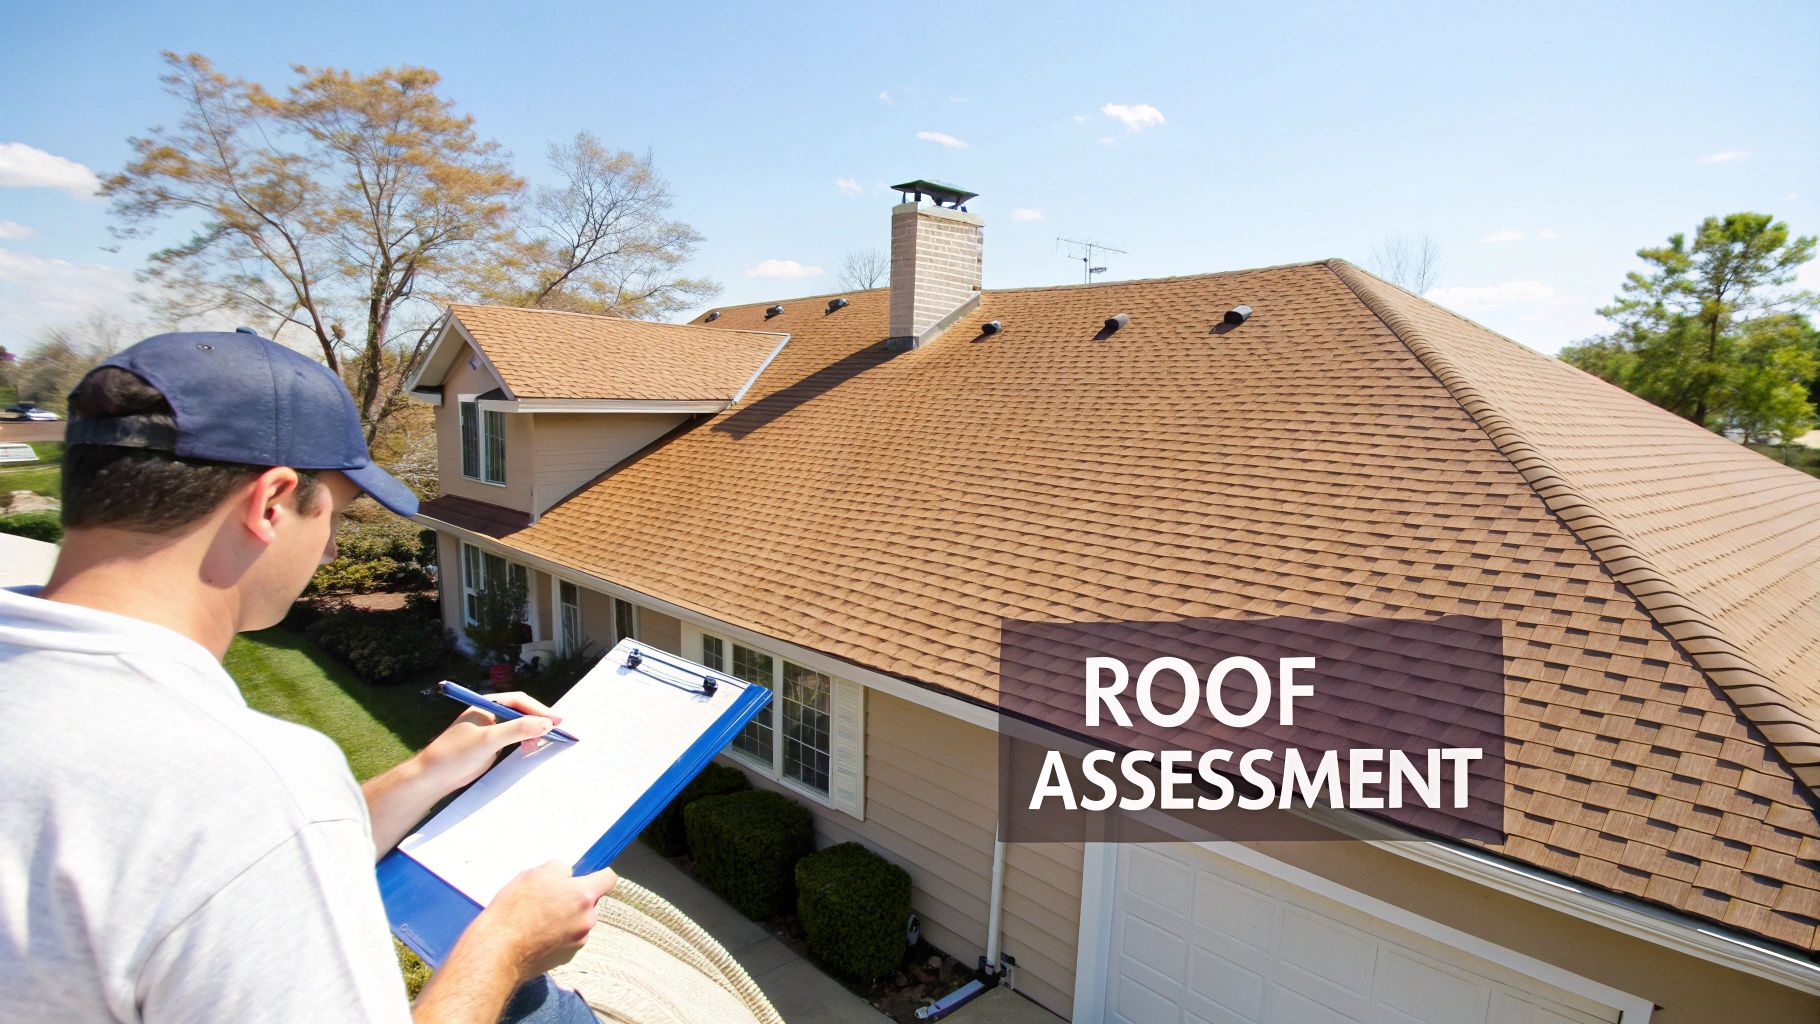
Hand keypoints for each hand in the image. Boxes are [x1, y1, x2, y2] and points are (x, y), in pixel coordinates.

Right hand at [415, 863, 617, 1019]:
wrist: (498, 950)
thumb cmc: (514, 909)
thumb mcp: (534, 874)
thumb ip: (559, 869)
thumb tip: (567, 874)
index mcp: (583, 896)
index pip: (608, 879)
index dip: (597, 874)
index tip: (583, 876)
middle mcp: (587, 920)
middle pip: (590, 902)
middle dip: (574, 899)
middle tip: (548, 898)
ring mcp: (578, 942)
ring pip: (578, 922)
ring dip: (566, 918)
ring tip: (537, 919)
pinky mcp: (566, 958)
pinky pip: (567, 940)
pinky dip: (557, 936)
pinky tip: (536, 936)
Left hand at [417, 691, 565, 794]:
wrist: (432, 777)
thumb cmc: (454, 754)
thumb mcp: (488, 740)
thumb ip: (517, 729)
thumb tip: (546, 723)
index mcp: (487, 705)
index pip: (519, 701)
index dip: (539, 709)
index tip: (556, 721)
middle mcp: (490, 714)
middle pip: (522, 712)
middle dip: (540, 720)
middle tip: (559, 730)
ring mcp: (491, 730)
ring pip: (519, 726)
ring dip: (535, 731)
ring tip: (550, 739)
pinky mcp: (490, 746)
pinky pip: (514, 740)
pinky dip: (526, 742)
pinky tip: (534, 748)